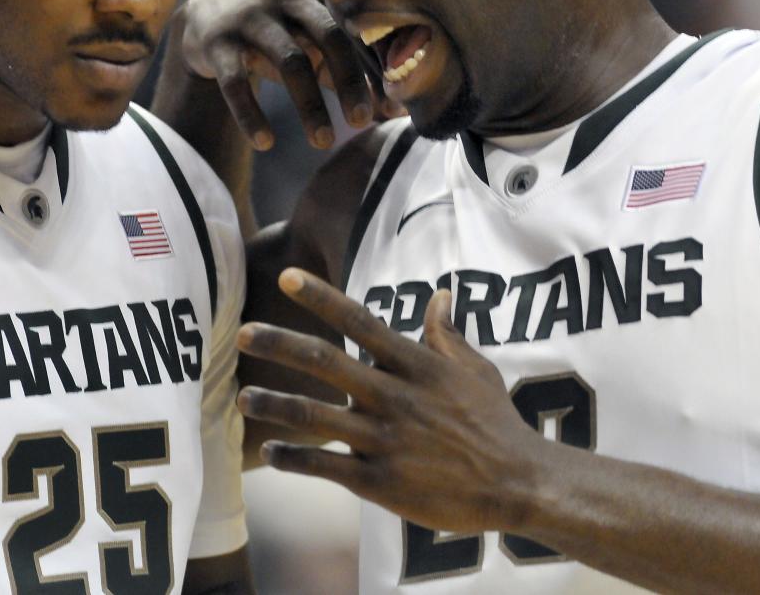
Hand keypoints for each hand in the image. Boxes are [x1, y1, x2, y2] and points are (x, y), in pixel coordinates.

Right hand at [166, 0, 400, 149]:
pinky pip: (235, 83)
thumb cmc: (280, 33)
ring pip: (289, 62)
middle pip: (330, 36)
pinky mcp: (218, 44)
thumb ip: (349, 68)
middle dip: (350, 81)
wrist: (207, 17)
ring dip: (310, 105)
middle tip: (363, 122)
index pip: (357, 29)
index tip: (392, 107)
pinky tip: (265, 144)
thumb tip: (396, 111)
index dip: (377, 68)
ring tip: (324, 142)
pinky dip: (251, 115)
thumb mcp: (312, 40)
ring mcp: (251, 18)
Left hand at [236, 268, 547, 533]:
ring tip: (243, 397)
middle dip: (281, 345)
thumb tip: (440, 294)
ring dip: (277, 405)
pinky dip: (295, 459)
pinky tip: (270, 452)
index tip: (287, 276)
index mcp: (416, 366)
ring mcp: (385, 441)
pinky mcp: (381, 482)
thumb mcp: (476, 369)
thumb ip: (448, 334)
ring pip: (318, 418)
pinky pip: (328, 468)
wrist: (516, 482)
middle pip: (327, 364)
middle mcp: (395, 398)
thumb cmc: (496, 421)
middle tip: (243, 332)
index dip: (322, 298)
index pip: (361, 321)